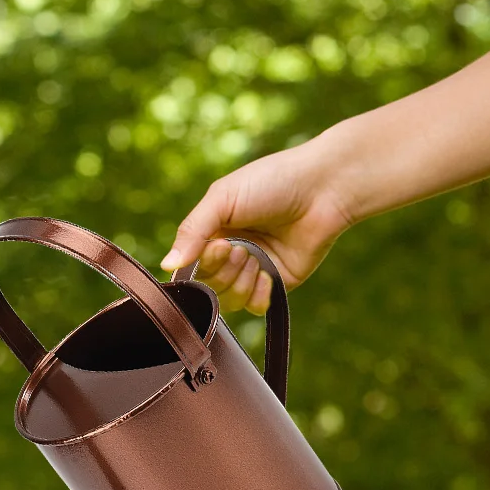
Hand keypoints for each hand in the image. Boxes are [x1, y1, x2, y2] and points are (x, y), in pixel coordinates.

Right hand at [160, 141, 353, 313]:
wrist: (322, 189)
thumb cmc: (272, 182)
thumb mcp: (223, 198)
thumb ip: (192, 230)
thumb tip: (167, 265)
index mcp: (213, 231)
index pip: (191, 265)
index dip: (204, 263)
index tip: (221, 245)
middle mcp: (230, 252)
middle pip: (209, 286)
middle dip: (224, 271)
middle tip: (243, 249)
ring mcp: (254, 269)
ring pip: (230, 300)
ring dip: (241, 282)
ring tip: (257, 258)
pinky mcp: (277, 282)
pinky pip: (256, 307)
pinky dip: (258, 296)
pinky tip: (268, 275)